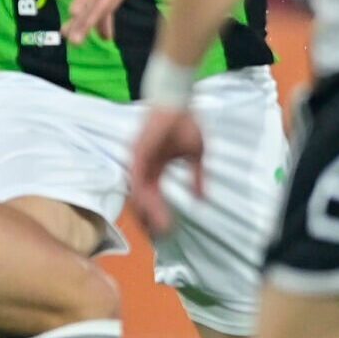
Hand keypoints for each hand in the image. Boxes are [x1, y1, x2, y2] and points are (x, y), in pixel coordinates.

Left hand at [128, 106, 204, 234]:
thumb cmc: (185, 121)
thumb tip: (202, 198)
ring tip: (156, 229)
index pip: (153, 196)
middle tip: (159, 237)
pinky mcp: (138, 154)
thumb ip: (196, 177)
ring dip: (147, 213)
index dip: (159, 213)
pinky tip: (148, 211)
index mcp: (155, 166)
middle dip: (150, 219)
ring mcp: (139, 161)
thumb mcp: (195, 154)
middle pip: (142, 200)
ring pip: (138, 194)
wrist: (177, 100)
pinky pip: (136, 180)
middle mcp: (144, 166)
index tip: (167, 229)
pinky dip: (141, 196)